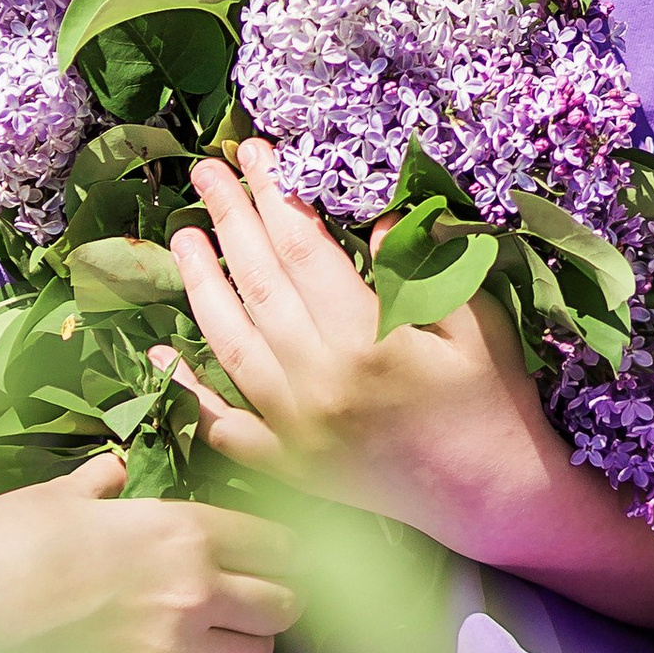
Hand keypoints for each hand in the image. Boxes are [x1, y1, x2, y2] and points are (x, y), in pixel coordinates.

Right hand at [0, 456, 300, 652]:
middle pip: (284, 604)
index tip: (270, 552)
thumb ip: (106, 482)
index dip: (280, 548)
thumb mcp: (62, 494)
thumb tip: (116, 470)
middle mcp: (197, 591)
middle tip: (251, 594)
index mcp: (184, 529)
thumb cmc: (7, 539)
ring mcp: (175, 649)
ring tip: (219, 631)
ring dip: (246, 642)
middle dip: (276, 598)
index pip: (277, 543)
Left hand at [158, 145, 557, 547]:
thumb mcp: (477, 321)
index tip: (256, 152)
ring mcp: (298, 430)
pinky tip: (158, 355)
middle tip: (208, 171)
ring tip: (184, 236)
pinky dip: (187, 391)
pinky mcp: (290, 467)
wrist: (496, 500)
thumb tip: (375, 217)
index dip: (277, 195)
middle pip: (260, 285)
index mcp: (371, 340)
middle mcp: (322, 383)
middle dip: (231, 219)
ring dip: (201, 286)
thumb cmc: (494, 400)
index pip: (304, 249)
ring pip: (231, 344)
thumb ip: (423, 267)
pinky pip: (223, 427)